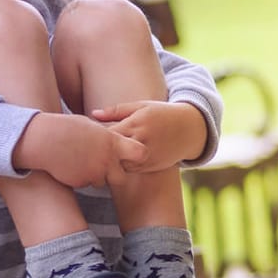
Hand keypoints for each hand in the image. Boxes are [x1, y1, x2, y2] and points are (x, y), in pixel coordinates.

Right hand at [13, 112, 147, 187]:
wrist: (44, 140)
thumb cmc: (67, 128)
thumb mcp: (91, 126)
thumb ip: (106, 136)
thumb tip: (115, 138)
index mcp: (112, 142)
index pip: (140, 153)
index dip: (136, 156)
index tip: (128, 156)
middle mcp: (106, 160)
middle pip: (121, 178)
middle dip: (114, 175)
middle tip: (103, 167)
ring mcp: (94, 173)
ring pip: (101, 182)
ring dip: (95, 176)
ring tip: (81, 161)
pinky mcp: (80, 182)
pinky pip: (85, 183)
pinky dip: (80, 178)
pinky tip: (70, 166)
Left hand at [89, 99, 207, 171]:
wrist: (189, 130)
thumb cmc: (161, 114)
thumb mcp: (141, 106)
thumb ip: (116, 111)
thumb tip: (92, 114)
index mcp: (135, 124)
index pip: (106, 134)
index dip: (95, 135)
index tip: (88, 133)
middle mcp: (140, 141)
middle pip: (110, 151)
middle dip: (99, 149)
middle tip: (89, 147)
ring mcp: (145, 156)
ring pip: (117, 164)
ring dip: (109, 160)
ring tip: (101, 154)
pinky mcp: (149, 167)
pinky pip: (127, 170)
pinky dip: (120, 166)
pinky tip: (116, 159)